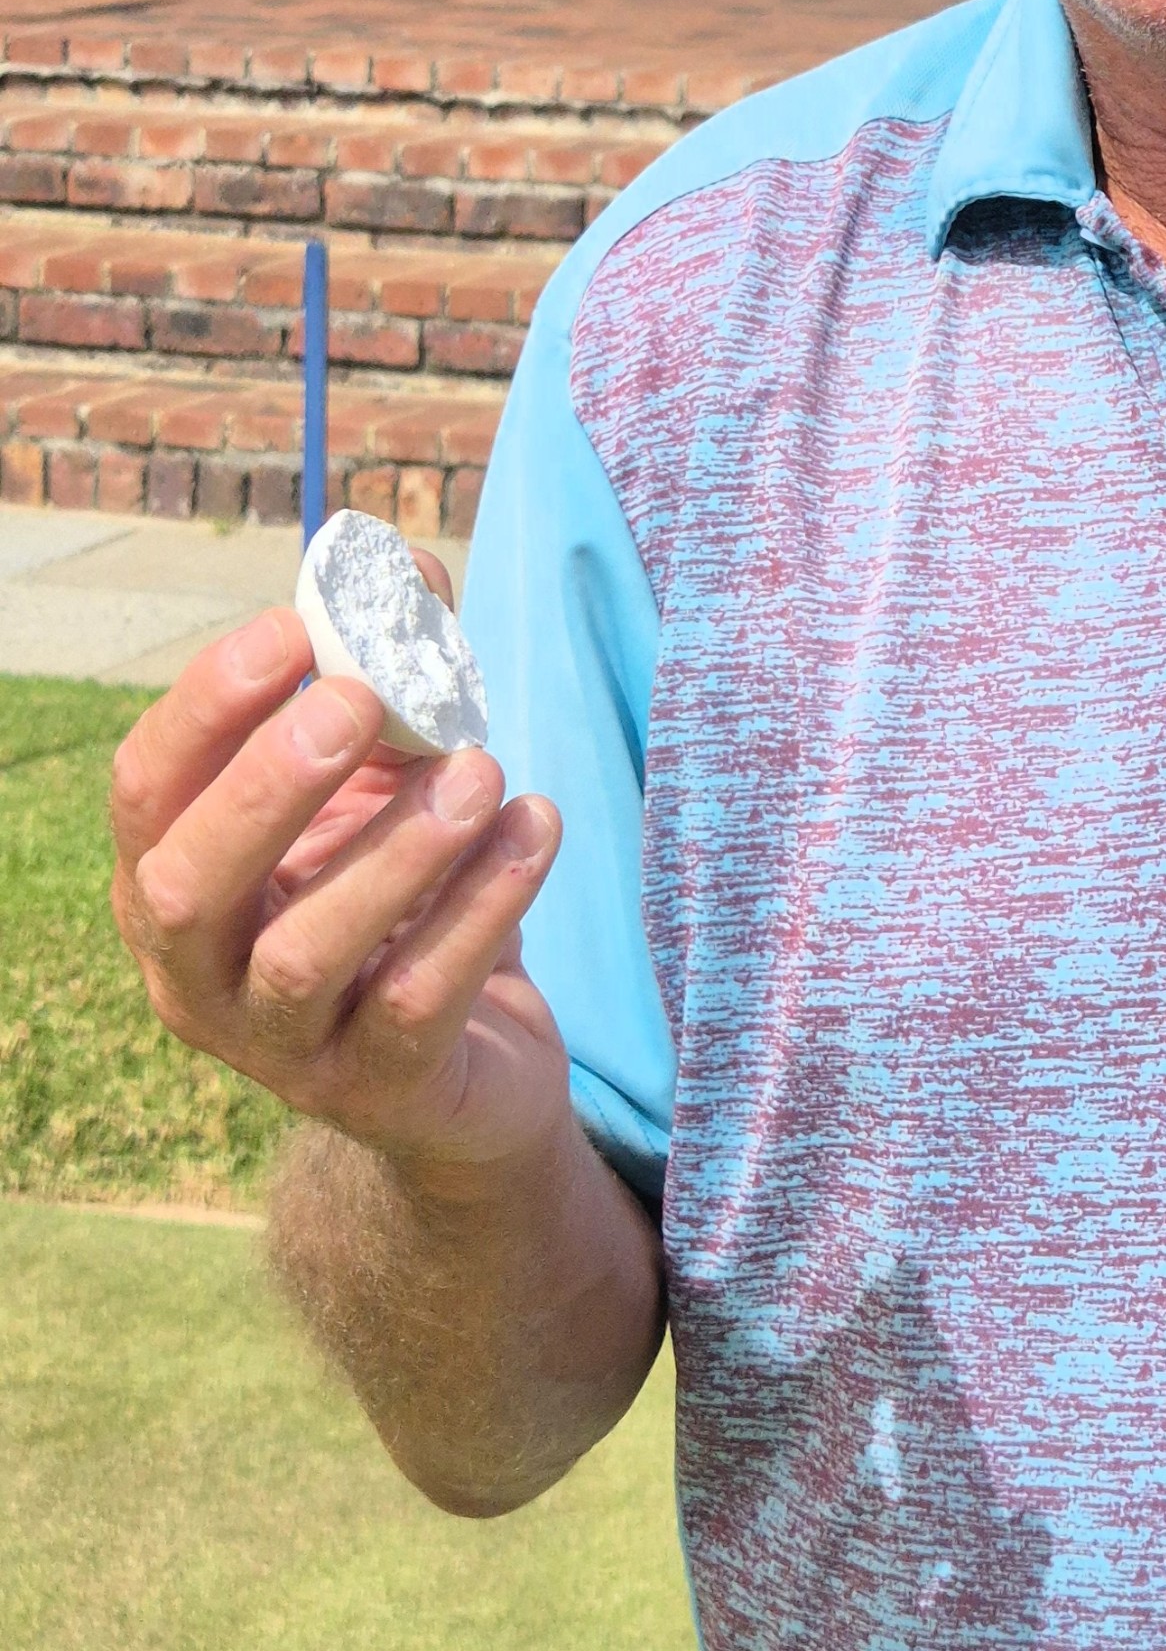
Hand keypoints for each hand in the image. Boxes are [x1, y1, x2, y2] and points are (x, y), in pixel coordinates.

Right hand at [108, 556, 568, 1188]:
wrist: (473, 1063)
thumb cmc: (407, 895)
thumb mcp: (388, 783)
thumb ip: (390, 679)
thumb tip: (404, 561)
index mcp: (175, 879)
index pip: (145, 793)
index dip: (206, 710)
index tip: (290, 628)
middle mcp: (197, 974)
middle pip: (184, 887)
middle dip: (267, 785)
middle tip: (355, 701)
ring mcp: (281, 1046)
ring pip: (304, 955)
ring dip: (396, 848)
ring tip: (479, 771)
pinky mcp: (380, 1089)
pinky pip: (418, 999)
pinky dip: (481, 907)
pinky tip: (535, 828)